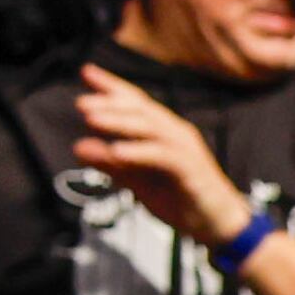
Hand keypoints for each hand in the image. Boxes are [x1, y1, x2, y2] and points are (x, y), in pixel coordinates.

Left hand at [70, 65, 252, 249]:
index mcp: (163, 131)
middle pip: (141, 110)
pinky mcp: (191, 169)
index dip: (113, 86)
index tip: (86, 71)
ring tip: (91, 120)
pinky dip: (139, 152)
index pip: (136, 102)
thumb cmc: (178, 197)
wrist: (216, 224)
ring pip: (151, 128)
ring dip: (120, 122)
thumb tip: (78, 147)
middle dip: (111, 103)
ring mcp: (185, 149)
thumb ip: (110, 163)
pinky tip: (117, 152)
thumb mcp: (137, 181)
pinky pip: (163, 156)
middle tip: (81, 103)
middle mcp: (175, 133)